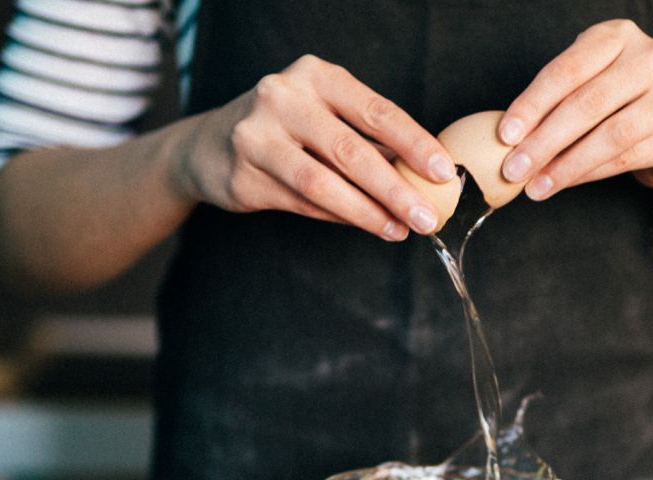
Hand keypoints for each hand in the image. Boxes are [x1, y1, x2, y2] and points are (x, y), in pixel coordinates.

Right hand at [175, 55, 455, 239]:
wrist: (208, 145)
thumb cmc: (286, 128)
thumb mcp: (326, 115)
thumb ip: (370, 140)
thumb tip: (429, 174)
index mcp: (315, 76)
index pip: (376, 111)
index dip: (414, 143)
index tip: (444, 172)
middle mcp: (282, 98)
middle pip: (351, 151)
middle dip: (396, 189)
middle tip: (426, 217)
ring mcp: (256, 136)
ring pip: (323, 183)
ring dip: (367, 212)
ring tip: (399, 229)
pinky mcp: (243, 175)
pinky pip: (302, 203)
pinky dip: (340, 217)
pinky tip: (367, 225)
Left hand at [497, 20, 652, 199]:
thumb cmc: (617, 105)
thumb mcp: (586, 86)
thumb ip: (555, 102)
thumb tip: (510, 140)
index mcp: (618, 35)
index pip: (568, 69)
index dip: (532, 104)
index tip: (505, 136)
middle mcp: (651, 57)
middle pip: (588, 103)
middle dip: (544, 141)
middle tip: (514, 169)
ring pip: (610, 136)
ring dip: (566, 166)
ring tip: (535, 186)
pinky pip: (627, 158)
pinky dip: (589, 174)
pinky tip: (564, 184)